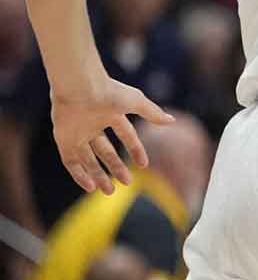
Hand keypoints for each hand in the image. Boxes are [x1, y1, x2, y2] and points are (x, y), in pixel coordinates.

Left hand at [50, 76, 172, 195]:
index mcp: (112, 114)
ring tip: (109, 191)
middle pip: (105, 151)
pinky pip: (71, 161)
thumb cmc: (109, 92)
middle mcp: (94, 125)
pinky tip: (89, 187)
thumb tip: (172, 121)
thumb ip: (152, 113)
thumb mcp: (136, 102)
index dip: (135, 149)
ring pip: (88, 159)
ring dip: (98, 175)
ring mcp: (78, 133)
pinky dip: (79, 175)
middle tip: (127, 183)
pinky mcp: (64, 140)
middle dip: (116, 167)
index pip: (126, 135)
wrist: (80, 88)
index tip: (144, 165)